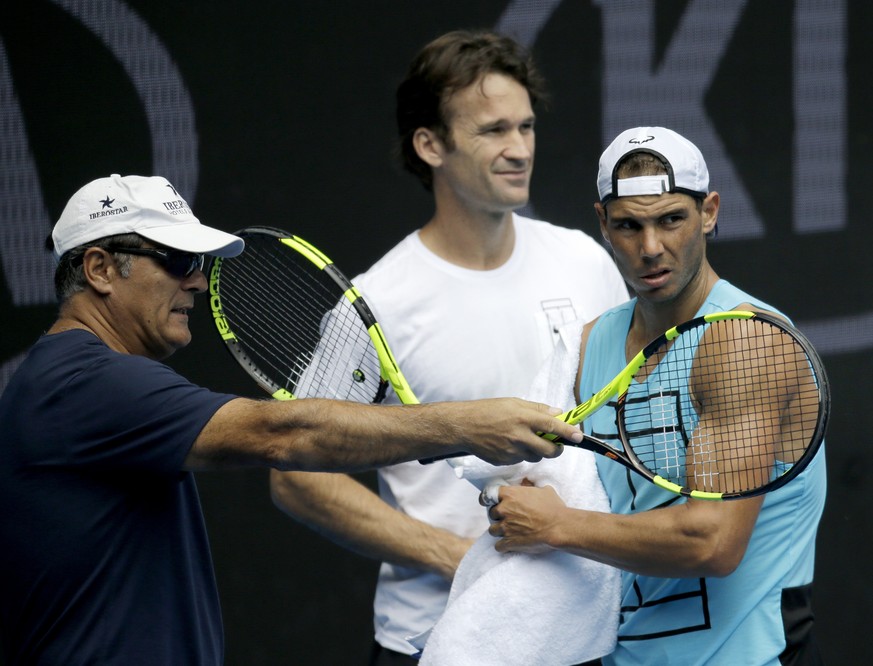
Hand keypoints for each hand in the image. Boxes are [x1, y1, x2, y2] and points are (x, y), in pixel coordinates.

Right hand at [450, 398, 580, 465]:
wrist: (464, 426)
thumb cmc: (488, 411)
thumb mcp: (513, 403)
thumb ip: (537, 409)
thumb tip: (557, 413)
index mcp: (523, 417)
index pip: (551, 426)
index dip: (567, 432)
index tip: (578, 436)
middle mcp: (519, 436)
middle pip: (548, 451)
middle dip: (557, 450)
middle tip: (556, 445)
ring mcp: (511, 451)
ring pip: (535, 457)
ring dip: (536, 452)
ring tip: (524, 440)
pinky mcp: (504, 461)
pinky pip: (520, 460)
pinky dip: (521, 454)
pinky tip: (509, 445)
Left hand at [487, 479, 567, 553]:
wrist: (559, 527)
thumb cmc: (554, 507)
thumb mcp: (543, 490)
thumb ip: (530, 486)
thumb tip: (526, 482)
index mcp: (510, 495)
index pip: (488, 494)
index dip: (487, 498)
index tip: (486, 501)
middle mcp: (504, 510)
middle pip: (492, 513)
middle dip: (499, 516)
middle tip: (509, 518)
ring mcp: (505, 527)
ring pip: (492, 530)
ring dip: (499, 531)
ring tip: (509, 532)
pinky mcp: (509, 542)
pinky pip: (498, 546)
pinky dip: (503, 546)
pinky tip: (509, 545)